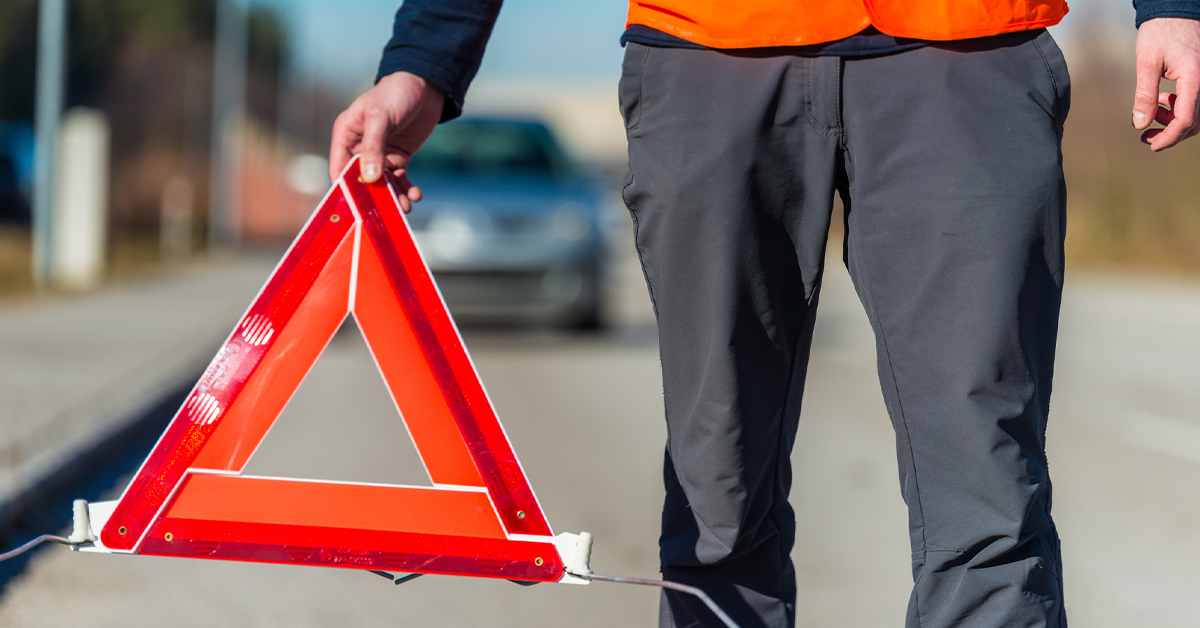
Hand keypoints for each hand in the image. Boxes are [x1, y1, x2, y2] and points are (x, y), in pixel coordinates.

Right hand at [329, 71, 444, 210]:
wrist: (425, 85)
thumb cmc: (396, 93)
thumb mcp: (380, 117)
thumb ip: (374, 147)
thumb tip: (369, 178)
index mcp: (346, 135)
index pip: (339, 168)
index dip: (346, 188)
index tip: (355, 208)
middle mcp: (360, 147)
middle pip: (362, 181)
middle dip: (374, 197)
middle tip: (386, 213)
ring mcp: (380, 154)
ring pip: (382, 184)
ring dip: (393, 197)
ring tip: (405, 207)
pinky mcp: (398, 158)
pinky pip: (399, 179)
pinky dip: (406, 188)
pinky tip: (415, 194)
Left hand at [1132, 17, 1199, 150]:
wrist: (1175, 10)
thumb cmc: (1160, 32)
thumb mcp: (1147, 64)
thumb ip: (1145, 95)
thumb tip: (1140, 124)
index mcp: (1195, 78)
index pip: (1186, 120)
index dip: (1169, 138)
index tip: (1151, 145)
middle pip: (1195, 121)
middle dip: (1171, 133)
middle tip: (1146, 136)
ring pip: (1197, 113)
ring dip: (1175, 120)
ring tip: (1153, 113)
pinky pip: (1196, 100)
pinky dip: (1180, 107)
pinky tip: (1163, 100)